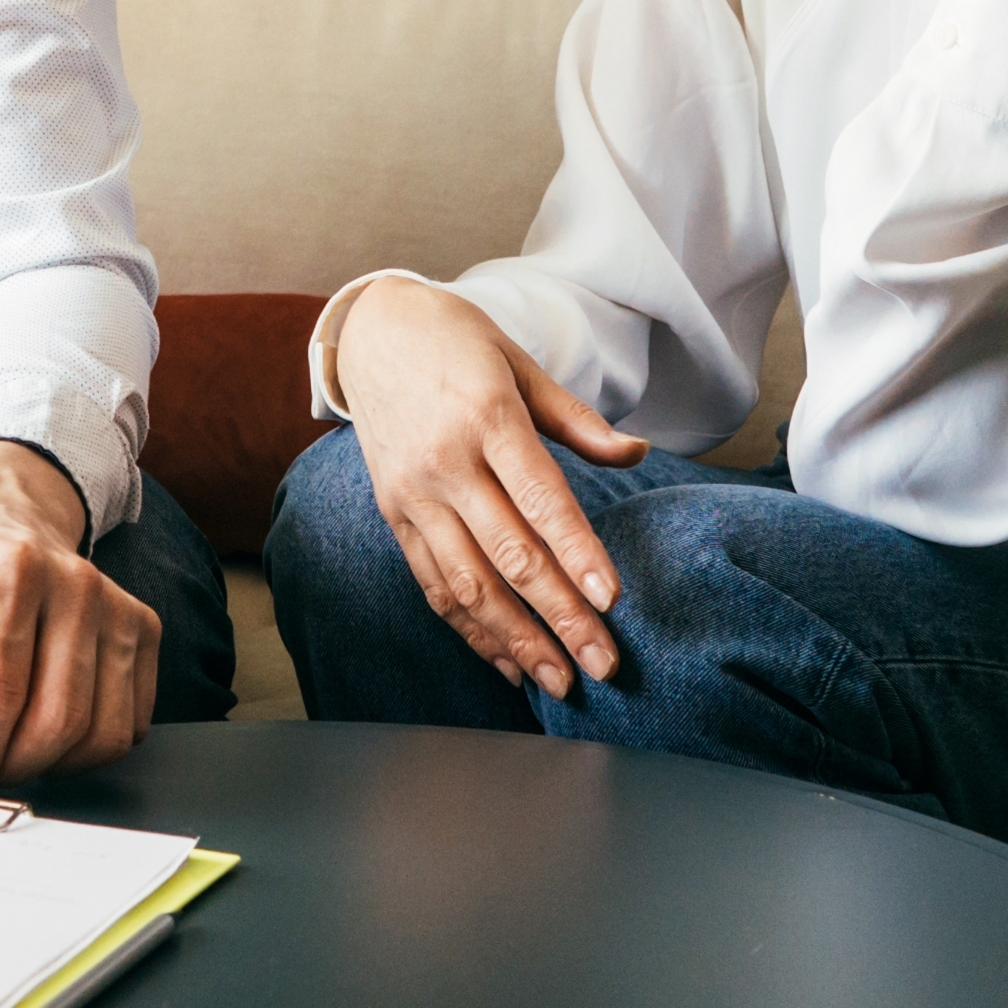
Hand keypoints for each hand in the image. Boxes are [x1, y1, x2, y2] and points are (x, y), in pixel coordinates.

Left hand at [0, 443, 159, 791]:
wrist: (2, 518)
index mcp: (7, 574)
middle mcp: (74, 585)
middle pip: (57, 721)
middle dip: (12, 766)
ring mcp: (117, 606)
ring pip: (101, 733)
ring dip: (53, 765)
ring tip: (13, 749)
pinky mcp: (142, 628)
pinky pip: (130, 725)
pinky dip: (89, 750)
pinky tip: (51, 731)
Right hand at [333, 279, 644, 697]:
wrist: (370, 329)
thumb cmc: (456, 342)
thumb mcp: (520, 363)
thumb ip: (577, 419)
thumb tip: (637, 452)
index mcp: (486, 417)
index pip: (539, 498)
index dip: (576, 553)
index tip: (609, 601)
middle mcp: (445, 463)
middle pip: (508, 554)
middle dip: (559, 617)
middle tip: (602, 664)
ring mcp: (413, 494)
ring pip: (466, 582)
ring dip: (515, 639)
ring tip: (558, 679)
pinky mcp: (393, 514)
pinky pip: (432, 582)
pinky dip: (469, 628)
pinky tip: (506, 660)